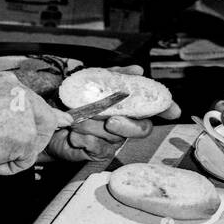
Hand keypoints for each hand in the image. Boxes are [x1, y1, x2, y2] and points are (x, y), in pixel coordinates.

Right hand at [0, 72, 69, 174]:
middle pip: (44, 118)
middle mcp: (20, 93)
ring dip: (13, 154)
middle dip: (37, 138)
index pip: (34, 99)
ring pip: (33, 142)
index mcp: (7, 83)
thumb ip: (4, 109)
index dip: (49, 113)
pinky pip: (25, 160)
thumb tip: (21, 122)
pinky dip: (8, 167)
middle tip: (21, 149)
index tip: (63, 119)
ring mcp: (26, 115)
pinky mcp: (28, 136)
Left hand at [46, 65, 181, 162]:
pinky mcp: (97, 153)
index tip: (174, 110)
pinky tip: (74, 135)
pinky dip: (84, 140)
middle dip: (127, 126)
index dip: (166, 109)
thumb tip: (138, 70)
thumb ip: (116, 75)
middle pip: (141, 130)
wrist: (49, 119)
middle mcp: (124, 125)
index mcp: (127, 107)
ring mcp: (112, 140)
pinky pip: (98, 149)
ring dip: (92, 126)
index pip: (154, 109)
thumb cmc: (75, 100)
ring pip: (114, 137)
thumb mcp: (94, 81)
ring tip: (76, 119)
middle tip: (110, 120)